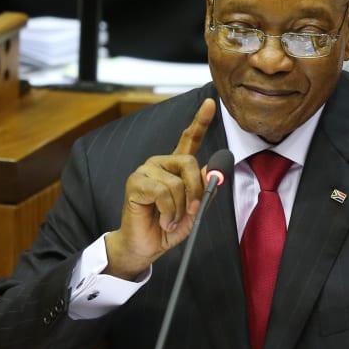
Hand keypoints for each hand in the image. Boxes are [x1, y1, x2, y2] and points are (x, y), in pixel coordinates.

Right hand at [104, 98, 216, 279]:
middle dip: (196, 191)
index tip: (210, 104)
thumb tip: (212, 172)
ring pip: (177, 183)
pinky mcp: (135, 183)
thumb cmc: (168, 226)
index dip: (200, 121)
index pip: (189, 139)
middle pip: (189, 163)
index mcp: (175, 167)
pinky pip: (163, 192)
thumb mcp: (194, 210)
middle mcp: (160, 164)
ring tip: (172, 219)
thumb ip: (204, 190)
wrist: (146, 245)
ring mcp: (146, 171)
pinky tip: (163, 220)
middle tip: (192, 211)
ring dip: (180, 208)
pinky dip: (169, 212)